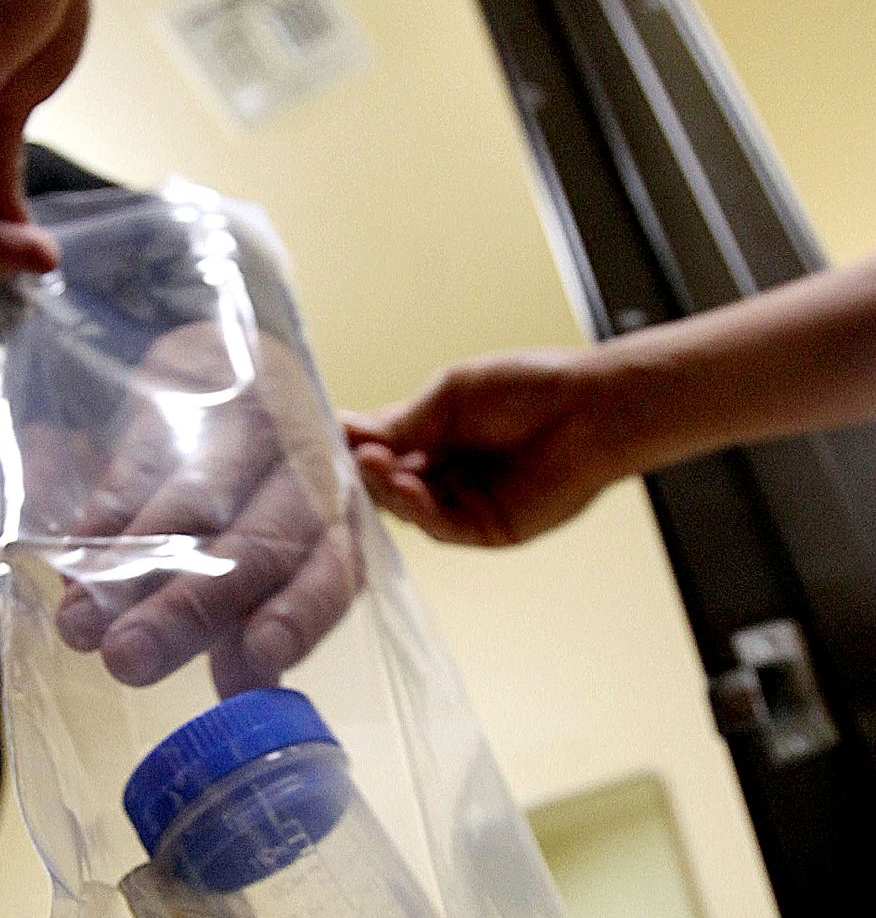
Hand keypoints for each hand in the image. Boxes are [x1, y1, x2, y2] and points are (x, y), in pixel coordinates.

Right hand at [32, 323, 360, 696]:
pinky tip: (74, 560)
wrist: (232, 360)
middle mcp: (309, 472)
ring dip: (131, 570)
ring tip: (81, 625)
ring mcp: (254, 423)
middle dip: (190, 608)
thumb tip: (238, 701)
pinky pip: (145, 459)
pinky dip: (107, 516)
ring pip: (195, 504)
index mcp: (338, 525)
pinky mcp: (195, 386)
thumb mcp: (262, 558)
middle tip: (127, 661)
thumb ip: (248, 630)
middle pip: (259, 545)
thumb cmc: (252, 489)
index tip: (260, 655)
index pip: (333, 574)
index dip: (301, 615)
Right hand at [347, 350, 629, 546]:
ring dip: (389, 489)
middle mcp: (447, 473)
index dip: (357, 446)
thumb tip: (352, 435)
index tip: (328, 439)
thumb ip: (404, 421)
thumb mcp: (452, 395)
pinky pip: (441, 527)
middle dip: (368, 472)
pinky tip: (406, 485)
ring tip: (375, 466)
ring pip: (409, 509)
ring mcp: (465, 504)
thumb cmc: (531, 388)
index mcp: (437, 435)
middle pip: (389, 483)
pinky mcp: (487, 529)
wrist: (590, 410)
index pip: (383, 447)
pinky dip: (418, 509)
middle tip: (350, 457)